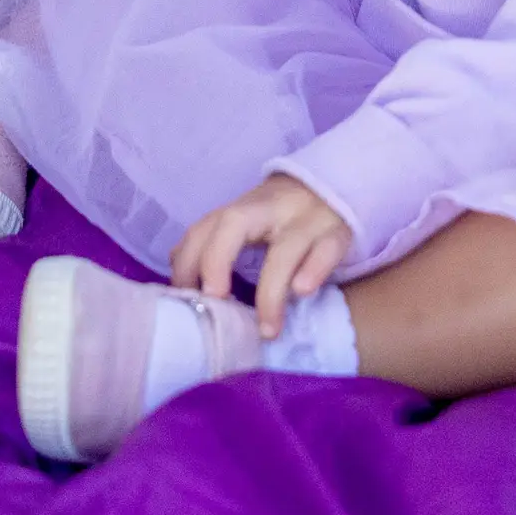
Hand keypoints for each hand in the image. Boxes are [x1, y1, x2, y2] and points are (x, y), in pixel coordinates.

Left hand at [169, 172, 351, 338]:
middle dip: (216, 261)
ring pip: (286, 248)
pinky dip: (314, 270)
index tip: (187, 301)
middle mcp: (269, 210)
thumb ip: (213, 242)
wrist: (334, 185)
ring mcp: (305, 220)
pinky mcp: (338, 233)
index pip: (203, 229)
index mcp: (240, 210)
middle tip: (214, 300)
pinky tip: (302, 292)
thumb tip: (178, 270)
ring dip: (271, 290)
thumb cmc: (280, 216)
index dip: (187, 264)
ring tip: (267, 329)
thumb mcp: (245, 223)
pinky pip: (327, 250)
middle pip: (234, 224)